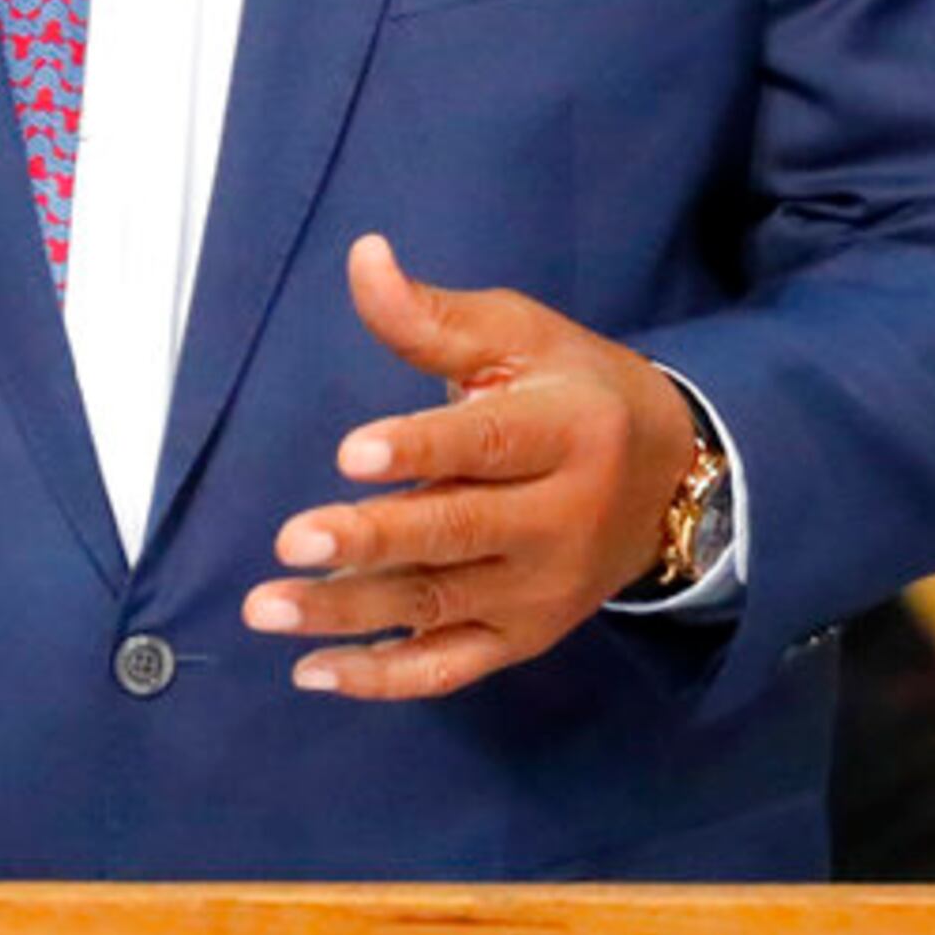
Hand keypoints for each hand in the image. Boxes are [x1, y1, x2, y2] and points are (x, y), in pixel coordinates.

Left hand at [240, 234, 701, 701]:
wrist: (668, 477)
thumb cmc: (570, 389)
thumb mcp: (517, 336)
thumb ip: (431, 315)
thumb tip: (362, 257)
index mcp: (567, 431)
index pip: (489, 444)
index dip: (421, 448)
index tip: (350, 451)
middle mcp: (560, 519)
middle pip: (459, 532)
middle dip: (372, 539)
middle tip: (291, 541)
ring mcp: (541, 590)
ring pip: (440, 606)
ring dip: (349, 612)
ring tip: (266, 606)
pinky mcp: (522, 636)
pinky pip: (451, 668)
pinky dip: (384, 677)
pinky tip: (311, 671)